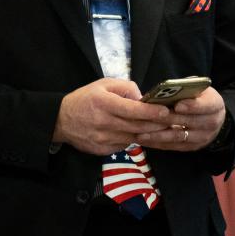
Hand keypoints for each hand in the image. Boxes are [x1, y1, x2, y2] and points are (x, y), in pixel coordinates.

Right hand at [53, 78, 172, 155]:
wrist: (61, 120)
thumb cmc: (85, 99)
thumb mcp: (103, 84)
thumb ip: (126, 88)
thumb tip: (143, 99)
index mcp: (104, 103)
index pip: (133, 110)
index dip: (152, 112)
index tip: (166, 111)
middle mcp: (104, 123)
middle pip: (138, 126)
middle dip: (158, 125)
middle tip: (173, 122)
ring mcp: (103, 139)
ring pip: (134, 138)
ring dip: (151, 134)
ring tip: (164, 130)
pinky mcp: (103, 150)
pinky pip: (125, 145)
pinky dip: (135, 139)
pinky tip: (142, 134)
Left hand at [137, 86, 225, 150]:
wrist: (210, 117)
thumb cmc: (198, 98)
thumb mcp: (197, 89)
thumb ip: (186, 89)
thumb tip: (167, 90)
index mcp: (215, 105)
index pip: (206, 106)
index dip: (191, 106)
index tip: (177, 105)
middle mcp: (212, 123)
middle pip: (188, 122)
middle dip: (167, 119)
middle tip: (149, 117)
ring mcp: (202, 138)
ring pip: (178, 137)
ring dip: (158, 135)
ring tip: (141, 132)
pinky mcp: (191, 147)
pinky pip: (173, 146)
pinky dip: (157, 143)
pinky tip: (143, 139)